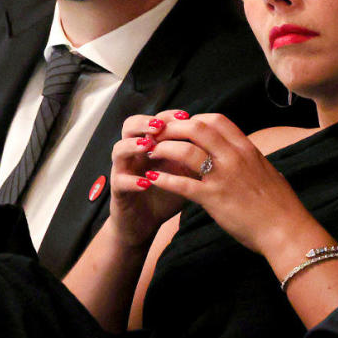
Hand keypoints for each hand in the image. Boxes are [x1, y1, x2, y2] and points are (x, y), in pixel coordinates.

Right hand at [105, 111, 194, 247]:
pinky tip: (147, 182)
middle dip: (143, 122)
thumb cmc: (166, 194)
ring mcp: (124, 170)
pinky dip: (132, 180)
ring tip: (148, 146)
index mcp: (151, 145)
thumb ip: (195, 157)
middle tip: (160, 125)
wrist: (146, 222)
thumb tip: (219, 143)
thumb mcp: (184, 173)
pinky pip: (120, 181)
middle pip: (130, 126)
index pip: (155, 121)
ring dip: (133, 145)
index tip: (185, 115)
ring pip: (119, 149)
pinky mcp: (118, 190)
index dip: (168, 115)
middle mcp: (134, 153)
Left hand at [137, 113, 312, 255]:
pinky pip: (182, 184)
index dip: (194, 118)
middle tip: (157, 133)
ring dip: (163, 149)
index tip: (181, 124)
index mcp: (247, 149)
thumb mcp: (266, 171)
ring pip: (185, 151)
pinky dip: (163, 179)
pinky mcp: (213, 199)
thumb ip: (250, 160)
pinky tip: (151, 179)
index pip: (216, 120)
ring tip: (151, 153)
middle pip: (196, 128)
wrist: (286, 229)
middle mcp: (234, 157)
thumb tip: (244, 156)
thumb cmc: (280, 204)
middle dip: (173, 127)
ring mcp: (223, 177)